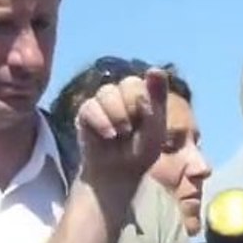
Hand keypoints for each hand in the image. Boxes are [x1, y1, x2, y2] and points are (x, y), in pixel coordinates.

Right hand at [76, 68, 167, 187]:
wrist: (118, 173)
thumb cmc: (140, 152)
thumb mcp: (154, 131)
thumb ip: (156, 103)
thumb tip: (154, 70)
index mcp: (146, 96)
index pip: (149, 81)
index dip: (151, 88)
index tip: (153, 88)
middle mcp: (124, 93)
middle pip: (129, 83)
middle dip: (133, 107)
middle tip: (134, 128)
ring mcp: (104, 100)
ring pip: (108, 92)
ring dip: (118, 115)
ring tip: (122, 133)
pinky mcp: (86, 110)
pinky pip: (91, 106)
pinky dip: (102, 122)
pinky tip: (109, 135)